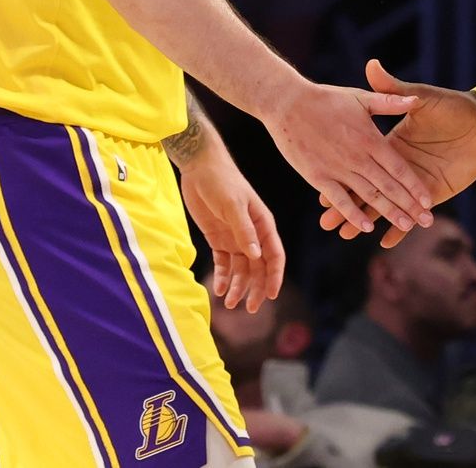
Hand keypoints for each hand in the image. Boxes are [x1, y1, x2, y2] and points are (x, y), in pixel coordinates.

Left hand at [179, 152, 284, 311]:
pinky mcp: (218, 238)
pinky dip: (222, 276)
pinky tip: (218, 289)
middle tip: (250, 309)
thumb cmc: (222, 181)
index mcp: (263, 224)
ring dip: (237, 286)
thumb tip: (256, 257)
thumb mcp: (233, 205)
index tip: (272, 296)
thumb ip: (244, 231)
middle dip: (256, 288)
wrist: (200, 167)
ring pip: (241, 268)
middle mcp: (252, 234)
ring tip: (229, 303)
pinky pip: (224, 262)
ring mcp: (236, 237)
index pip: (274, 255)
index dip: (275, 276)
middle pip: (259, 267)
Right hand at [266, 75, 431, 235]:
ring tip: (406, 225)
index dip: (414, 185)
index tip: (428, 200)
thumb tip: (415, 100)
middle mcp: (357, 156)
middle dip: (408, 204)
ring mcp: (337, 168)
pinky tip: (366, 227)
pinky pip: (339, 199)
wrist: (287, 102)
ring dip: (387, 212)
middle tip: (427, 221)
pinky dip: (352, 213)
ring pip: (368, 196)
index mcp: (370, 139)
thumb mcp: (361, 97)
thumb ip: (390, 101)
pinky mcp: (318, 176)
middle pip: (388, 186)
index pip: (398, 167)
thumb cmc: (326, 98)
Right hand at [318, 61, 475, 247]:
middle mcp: (397, 165)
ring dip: (366, 220)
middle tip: (325, 223)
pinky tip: (385, 242)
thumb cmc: (452, 106)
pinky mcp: (434, 191)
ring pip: (385, 204)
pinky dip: (400, 228)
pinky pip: (415, 211)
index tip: (321, 191)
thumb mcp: (422, 97)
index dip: (343, 178)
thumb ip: (395, 89)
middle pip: (367, 189)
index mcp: (389, 143)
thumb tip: (372, 64)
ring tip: (343, 235)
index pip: (361, 165)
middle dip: (346, 207)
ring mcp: (414, 181)